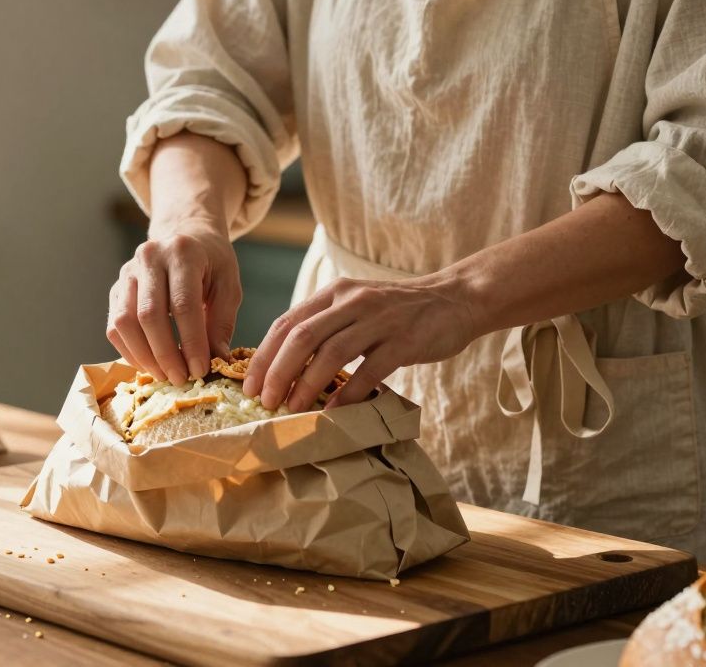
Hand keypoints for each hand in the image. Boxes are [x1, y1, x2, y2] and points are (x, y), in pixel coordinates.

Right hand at [106, 221, 241, 384]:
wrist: (186, 237)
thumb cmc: (211, 264)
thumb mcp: (228, 285)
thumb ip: (222, 321)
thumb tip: (217, 360)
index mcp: (183, 252)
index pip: (183, 304)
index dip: (191, 342)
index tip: (201, 370)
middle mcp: (149, 258)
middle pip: (149, 315)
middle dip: (166, 353)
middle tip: (182, 379)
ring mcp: (128, 272)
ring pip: (125, 322)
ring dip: (144, 356)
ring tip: (165, 375)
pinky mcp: (116, 289)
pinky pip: (114, 326)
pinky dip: (129, 351)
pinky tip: (149, 364)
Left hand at [242, 275, 477, 411]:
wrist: (456, 299)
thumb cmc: (399, 312)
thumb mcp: (356, 306)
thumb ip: (325, 326)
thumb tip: (284, 365)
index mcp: (334, 293)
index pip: (287, 322)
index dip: (263, 355)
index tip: (249, 385)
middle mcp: (353, 301)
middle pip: (301, 337)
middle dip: (277, 372)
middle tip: (265, 401)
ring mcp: (380, 319)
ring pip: (331, 352)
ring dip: (307, 384)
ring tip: (293, 409)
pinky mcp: (405, 340)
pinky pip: (370, 369)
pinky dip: (349, 393)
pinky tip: (336, 411)